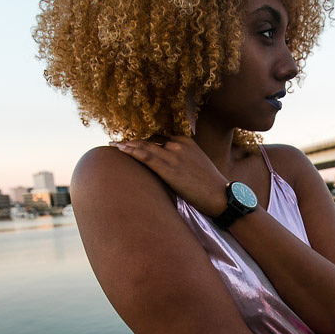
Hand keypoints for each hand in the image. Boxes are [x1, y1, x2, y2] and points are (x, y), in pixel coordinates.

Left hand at [110, 137, 227, 216]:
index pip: (160, 138)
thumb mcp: (198, 166)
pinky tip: (119, 149)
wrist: (220, 195)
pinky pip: (144, 155)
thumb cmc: (211, 186)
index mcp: (185, 141)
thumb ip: (183, 161)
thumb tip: (173, 170)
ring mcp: (172, 154)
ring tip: (114, 145)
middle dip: (133, 142)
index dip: (145, 141)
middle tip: (119, 144)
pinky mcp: (168, 167)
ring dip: (126, 145)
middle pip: (149, 140)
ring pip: (143, 145)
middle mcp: (178, 144)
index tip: (134, 144)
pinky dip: (130, 151)